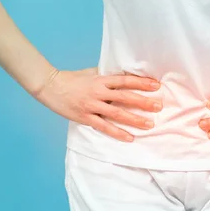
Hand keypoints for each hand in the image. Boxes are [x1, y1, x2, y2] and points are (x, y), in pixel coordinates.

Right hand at [35, 67, 162, 141]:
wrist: (50, 86)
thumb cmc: (72, 78)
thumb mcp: (91, 73)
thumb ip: (108, 76)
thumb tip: (126, 76)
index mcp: (101, 80)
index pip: (125, 80)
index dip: (141, 83)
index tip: (156, 85)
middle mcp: (98, 92)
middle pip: (125, 97)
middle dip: (143, 102)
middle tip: (158, 106)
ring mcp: (92, 106)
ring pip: (117, 113)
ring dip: (134, 119)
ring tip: (149, 124)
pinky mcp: (85, 117)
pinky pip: (104, 127)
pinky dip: (117, 132)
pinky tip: (129, 137)